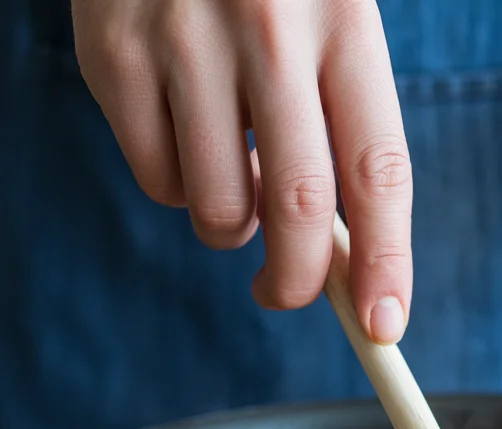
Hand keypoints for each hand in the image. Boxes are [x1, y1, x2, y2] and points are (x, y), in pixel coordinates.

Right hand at [71, 0, 411, 341]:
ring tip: (234, 181)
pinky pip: (158, 179)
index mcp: (344, 20)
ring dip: (231, 228)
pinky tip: (185, 135)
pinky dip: (177, 186)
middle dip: (298, 281)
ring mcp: (184, 38)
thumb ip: (342, 128)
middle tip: (286, 294)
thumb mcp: (327, 23)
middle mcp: (270, 27)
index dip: (387, 261)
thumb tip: (343, 260)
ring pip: (218, 209)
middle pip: (298, 207)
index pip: (379, 171)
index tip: (385, 325)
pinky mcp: (114, 53)